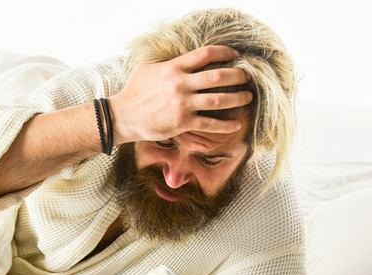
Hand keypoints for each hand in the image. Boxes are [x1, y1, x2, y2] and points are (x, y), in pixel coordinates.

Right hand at [108, 45, 250, 144]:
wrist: (123, 116)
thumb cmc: (134, 91)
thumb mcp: (147, 68)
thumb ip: (166, 60)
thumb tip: (178, 53)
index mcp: (174, 68)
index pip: (205, 54)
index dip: (224, 53)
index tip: (235, 55)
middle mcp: (180, 84)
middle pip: (218, 77)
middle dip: (237, 76)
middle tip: (247, 76)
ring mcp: (182, 104)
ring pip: (218, 100)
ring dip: (238, 98)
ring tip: (248, 97)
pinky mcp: (182, 122)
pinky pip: (210, 123)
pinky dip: (226, 125)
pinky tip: (236, 125)